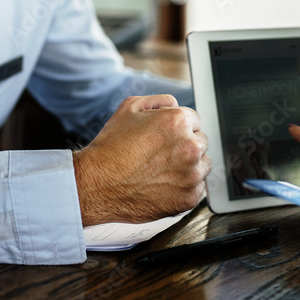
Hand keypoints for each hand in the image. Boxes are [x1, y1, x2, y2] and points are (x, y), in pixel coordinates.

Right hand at [72, 95, 211, 225]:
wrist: (97, 184)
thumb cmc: (110, 148)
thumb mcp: (129, 107)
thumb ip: (159, 101)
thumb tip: (174, 105)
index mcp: (178, 122)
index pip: (195, 121)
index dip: (179, 128)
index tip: (167, 138)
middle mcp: (190, 147)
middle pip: (201, 143)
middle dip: (185, 146)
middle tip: (161, 155)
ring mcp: (191, 175)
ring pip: (202, 166)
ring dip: (188, 167)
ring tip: (161, 171)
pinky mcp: (188, 198)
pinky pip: (197, 189)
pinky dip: (184, 187)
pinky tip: (163, 185)